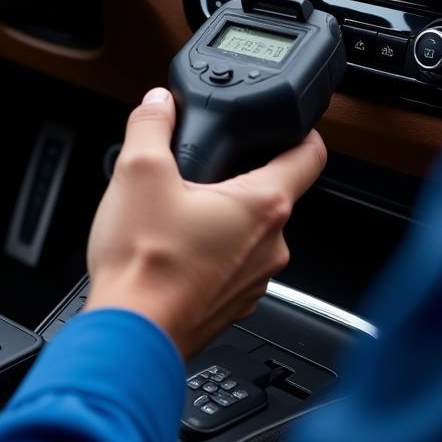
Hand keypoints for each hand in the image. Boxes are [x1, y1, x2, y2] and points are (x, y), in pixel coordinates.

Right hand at [86, 87, 325, 357]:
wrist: (130, 337)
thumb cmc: (144, 265)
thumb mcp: (139, 171)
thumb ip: (151, 124)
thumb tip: (158, 104)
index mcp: (262, 205)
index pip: (311, 155)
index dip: (303, 131)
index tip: (292, 123)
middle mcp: (271, 245)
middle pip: (272, 193)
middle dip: (238, 176)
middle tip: (201, 170)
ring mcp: (255, 280)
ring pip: (249, 232)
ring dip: (221, 217)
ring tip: (177, 212)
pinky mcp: (232, 305)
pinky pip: (232, 264)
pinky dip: (210, 251)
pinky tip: (173, 248)